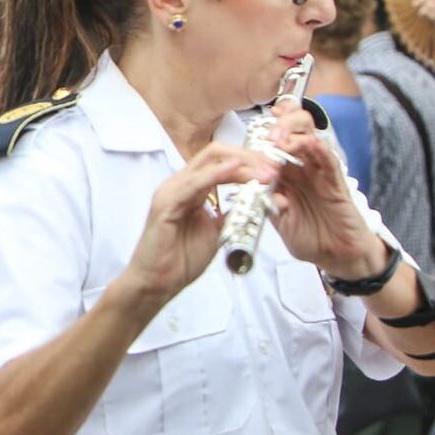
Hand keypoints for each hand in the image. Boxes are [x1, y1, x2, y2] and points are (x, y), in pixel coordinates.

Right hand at [121, 143, 272, 302]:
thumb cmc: (182, 258)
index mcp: (192, 187)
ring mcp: (171, 190)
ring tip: (264, 174)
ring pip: (208, 162)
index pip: (222, 160)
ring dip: (240, 165)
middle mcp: (180, 183)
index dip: (250, 161)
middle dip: (249, 157)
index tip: (275, 171)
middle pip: (216, 153)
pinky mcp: (165, 203)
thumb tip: (258, 202)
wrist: (159, 281)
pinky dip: (215, 174)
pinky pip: (193, 183)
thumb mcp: (218, 231)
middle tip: (274, 169)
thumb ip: (232, 214)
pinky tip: (234, 171)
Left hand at [263, 101, 389, 279]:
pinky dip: (320, 150)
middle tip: (268, 136)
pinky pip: (329, 160)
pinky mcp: (336, 182)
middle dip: (280, 127)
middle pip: (294, 133)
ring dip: (295, 135)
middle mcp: (302, 168)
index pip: (274, 145)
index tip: (251, 129)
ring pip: (310, 140)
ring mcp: (320, 173)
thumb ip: (270, 204)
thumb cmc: (310, 237)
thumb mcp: (281, 221)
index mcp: (285, 175)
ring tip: (280, 139)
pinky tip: (310, 144)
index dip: (264, 133)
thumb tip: (256, 189)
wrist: (337, 257)